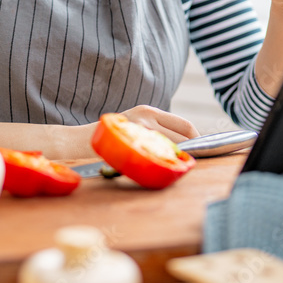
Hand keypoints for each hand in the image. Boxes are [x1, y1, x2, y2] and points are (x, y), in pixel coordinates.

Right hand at [52, 106, 198, 159]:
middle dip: (194, 151)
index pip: (185, 125)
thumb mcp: (134, 126)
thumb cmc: (111, 138)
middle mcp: (146, 119)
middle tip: (198, 163)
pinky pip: (157, 159)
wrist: (80, 141)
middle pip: (184, 137)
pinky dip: (167, 166)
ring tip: (185, 168)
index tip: (202, 149)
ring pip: (173, 149)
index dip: (198, 138)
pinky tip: (168, 171)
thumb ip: (155, 131)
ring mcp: (139, 132)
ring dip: (182, 160)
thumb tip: (183, 146)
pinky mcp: (131, 147)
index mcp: (149, 111)